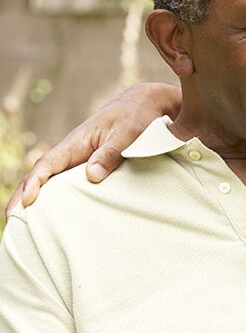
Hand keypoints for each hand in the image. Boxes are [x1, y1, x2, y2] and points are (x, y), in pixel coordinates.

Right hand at [4, 82, 181, 219]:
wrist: (145, 105)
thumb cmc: (135, 116)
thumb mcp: (127, 133)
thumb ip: (110, 153)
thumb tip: (91, 176)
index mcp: (76, 142)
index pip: (47, 164)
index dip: (35, 183)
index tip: (29, 202)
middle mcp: (72, 153)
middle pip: (40, 176)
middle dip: (22, 197)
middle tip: (12, 223)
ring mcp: (79, 161)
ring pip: (52, 183)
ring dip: (37, 202)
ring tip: (25, 227)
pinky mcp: (90, 167)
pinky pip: (68, 185)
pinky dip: (57, 200)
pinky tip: (54, 217)